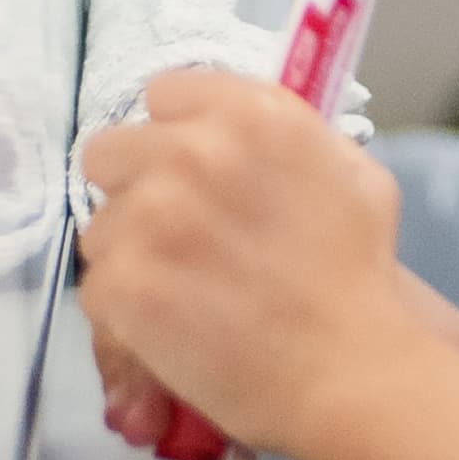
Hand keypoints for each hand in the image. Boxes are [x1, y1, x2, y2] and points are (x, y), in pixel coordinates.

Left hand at [76, 71, 425, 459]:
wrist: (350, 367)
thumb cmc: (361, 274)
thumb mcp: (352, 174)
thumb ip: (289, 137)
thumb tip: (241, 129)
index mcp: (253, 116)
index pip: (165, 92)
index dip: (177, 131)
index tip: (196, 168)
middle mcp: (193, 152)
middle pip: (110, 150)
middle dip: (137, 186)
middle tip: (180, 232)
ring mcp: (150, 218)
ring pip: (100, 225)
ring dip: (133, 252)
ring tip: (187, 289)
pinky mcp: (121, 282)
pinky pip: (97, 285)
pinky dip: (129, 308)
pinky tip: (175, 324)